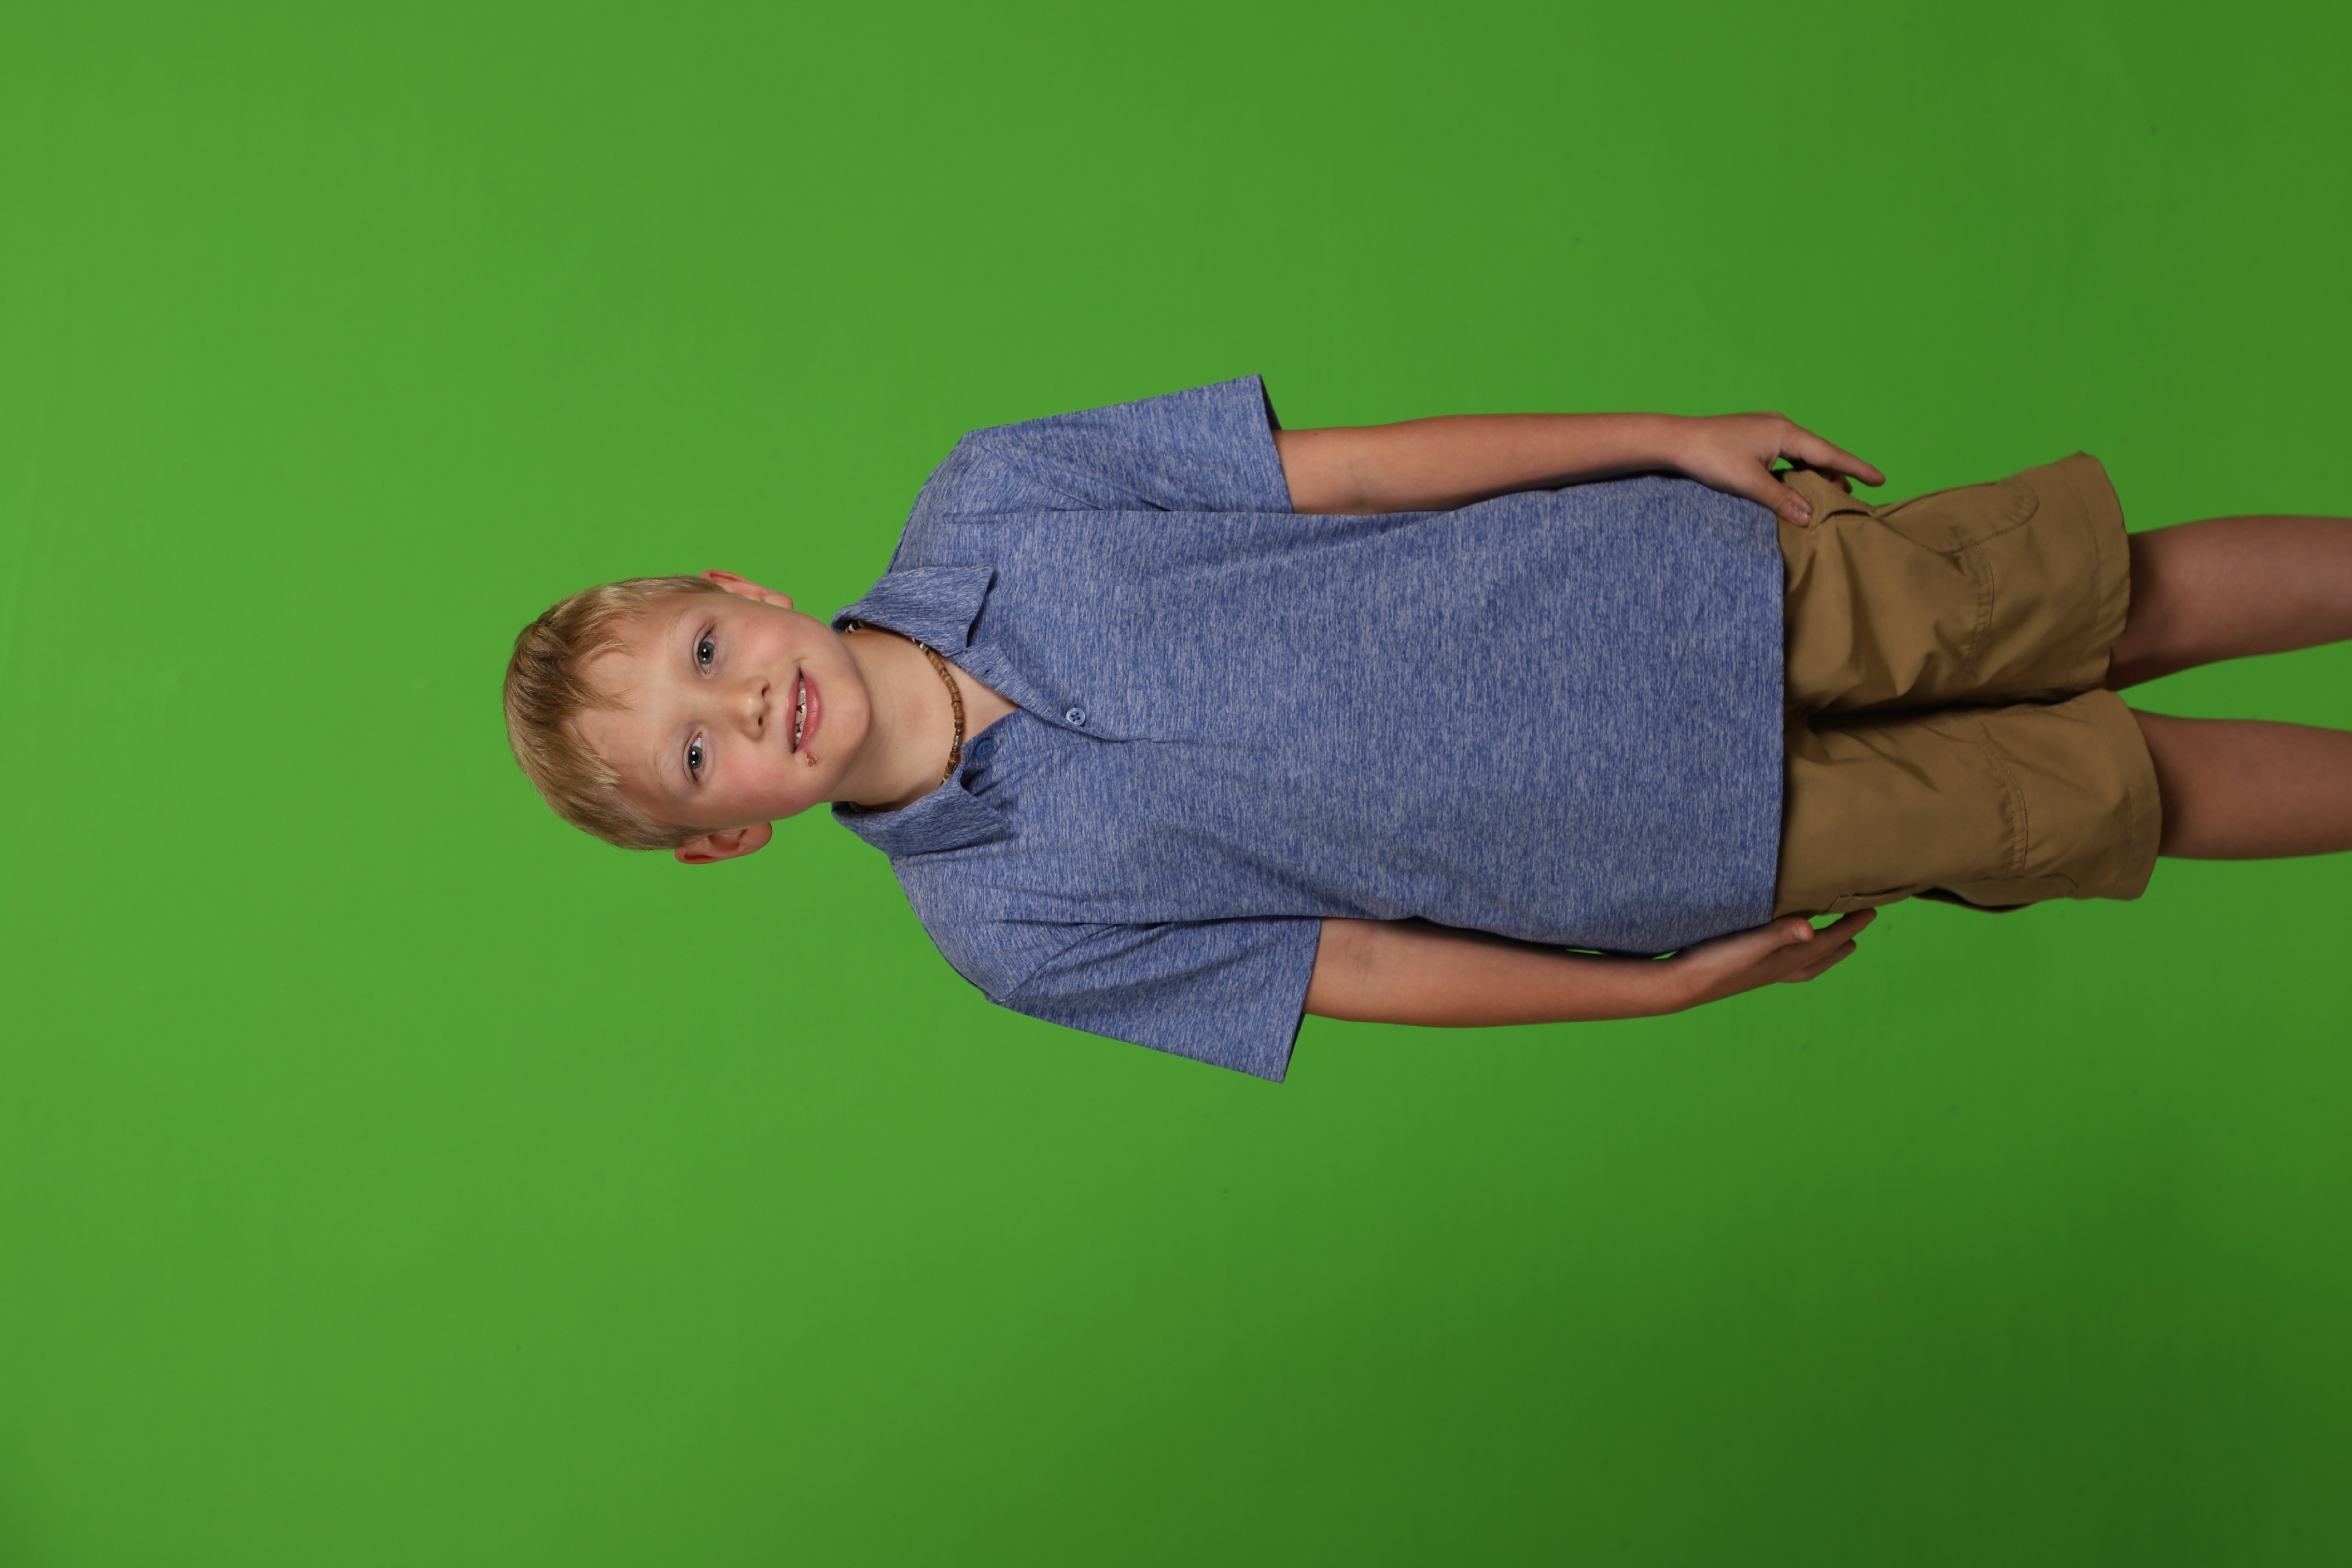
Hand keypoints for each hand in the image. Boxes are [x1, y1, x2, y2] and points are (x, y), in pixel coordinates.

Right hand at [1666, 909, 1875, 1006]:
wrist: (1684, 985)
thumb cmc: (1716, 961)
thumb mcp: (1750, 942)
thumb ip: (1780, 933)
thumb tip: (1812, 929)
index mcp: (1786, 960)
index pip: (1827, 941)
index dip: (1850, 926)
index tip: (1871, 911)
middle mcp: (1781, 969)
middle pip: (1822, 956)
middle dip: (1843, 941)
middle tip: (1858, 928)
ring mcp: (1766, 973)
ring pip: (1806, 965)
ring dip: (1824, 954)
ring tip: (1833, 945)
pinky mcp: (1749, 972)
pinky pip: (1786, 965)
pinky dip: (1798, 958)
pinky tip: (1785, 954)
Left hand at [1671, 414, 1885, 525]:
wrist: (1676, 440)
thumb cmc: (1711, 457)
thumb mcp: (1750, 483)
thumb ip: (1782, 500)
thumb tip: (1810, 517)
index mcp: (1785, 432)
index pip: (1830, 454)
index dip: (1856, 468)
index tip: (1880, 478)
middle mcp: (1781, 426)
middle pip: (1819, 454)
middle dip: (1835, 476)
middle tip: (1848, 500)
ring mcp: (1768, 430)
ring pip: (1802, 455)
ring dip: (1814, 475)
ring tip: (1825, 497)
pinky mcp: (1755, 437)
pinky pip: (1786, 455)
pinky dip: (1796, 471)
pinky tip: (1796, 486)